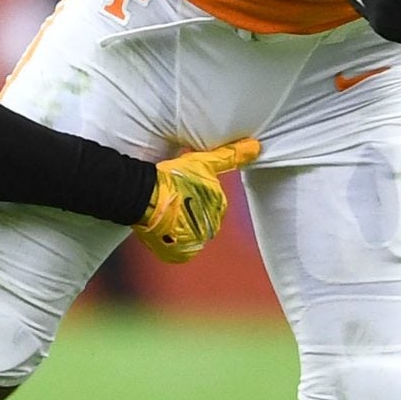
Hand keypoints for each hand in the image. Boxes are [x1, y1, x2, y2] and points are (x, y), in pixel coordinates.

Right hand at [135, 137, 258, 262]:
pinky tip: (164, 230)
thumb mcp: (202, 162)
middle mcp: (211, 225)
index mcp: (219, 204)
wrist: (144, 196)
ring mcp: (196, 241)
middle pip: (203, 220)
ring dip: (181, 228)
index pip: (214, 204)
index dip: (197, 197)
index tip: (184, 191)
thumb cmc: (172, 178)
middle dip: (190, 213)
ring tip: (166, 216)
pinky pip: (181, 251)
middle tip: (173, 202)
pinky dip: (173, 244)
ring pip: (192, 235)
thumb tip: (255, 146)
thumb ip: (229, 156)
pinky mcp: (181, 253)